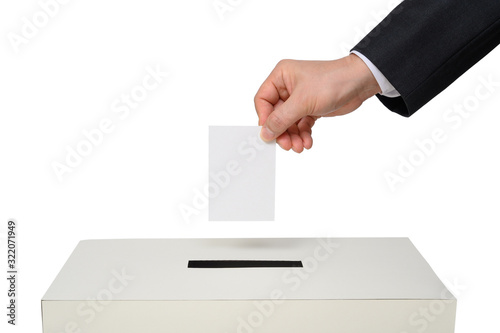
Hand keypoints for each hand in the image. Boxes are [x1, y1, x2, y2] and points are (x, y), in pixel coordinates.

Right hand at [255, 54, 380, 151]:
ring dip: (293, 136)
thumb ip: (281, 119)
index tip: (270, 134)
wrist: (359, 83)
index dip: (264, 118)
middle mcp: (287, 87)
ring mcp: (299, 98)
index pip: (263, 100)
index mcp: (281, 76)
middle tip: (287, 145)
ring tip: (299, 146)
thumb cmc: (332, 81)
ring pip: (288, 122)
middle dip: (282, 132)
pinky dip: (303, 134)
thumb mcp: (302, 101)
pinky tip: (307, 142)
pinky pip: (301, 125)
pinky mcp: (310, 108)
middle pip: (275, 115)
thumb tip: (265, 133)